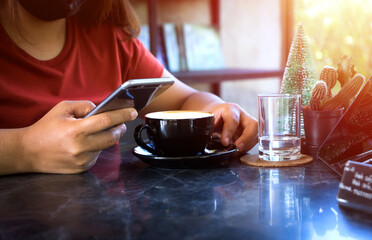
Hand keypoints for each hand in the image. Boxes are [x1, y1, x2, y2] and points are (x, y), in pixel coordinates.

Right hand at [21, 101, 136, 173]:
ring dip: (107, 138)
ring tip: (102, 130)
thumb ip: (84, 106)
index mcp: (75, 130)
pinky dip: (97, 147)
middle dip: (120, 128)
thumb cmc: (45, 128)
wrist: (28, 152)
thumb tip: (102, 109)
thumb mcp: (62, 109)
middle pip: (111, 137)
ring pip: (104, 146)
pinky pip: (97, 155)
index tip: (133, 111)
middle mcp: (80, 147)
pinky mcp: (82, 168)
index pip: (106, 121)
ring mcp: (82, 160)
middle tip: (122, 122)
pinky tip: (88, 143)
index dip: (122, 115)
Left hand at [206, 103, 257, 153]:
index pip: (233, 119)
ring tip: (234, 151)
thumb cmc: (213, 117)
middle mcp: (242, 115)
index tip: (225, 142)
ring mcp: (248, 124)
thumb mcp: (208, 120)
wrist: (217, 114)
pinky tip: (237, 151)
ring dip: (246, 145)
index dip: (229, 131)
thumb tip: (210, 139)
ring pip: (256, 134)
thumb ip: (209, 128)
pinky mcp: (251, 132)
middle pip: (253, 125)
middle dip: (247, 138)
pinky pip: (254, 141)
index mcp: (230, 109)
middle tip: (237, 147)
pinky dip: (246, 148)